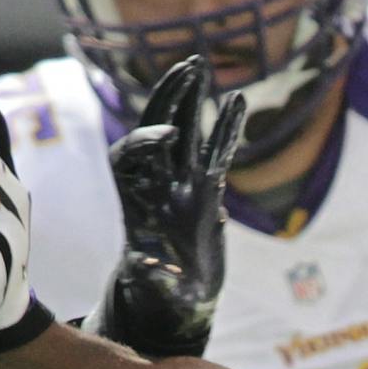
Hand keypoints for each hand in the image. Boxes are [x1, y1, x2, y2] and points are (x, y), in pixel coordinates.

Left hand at [86, 55, 246, 358]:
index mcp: (136, 205)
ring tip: (203, 68)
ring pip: (186, 133)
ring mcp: (182, 185)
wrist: (178, 300)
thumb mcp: (158, 294)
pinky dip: (226, 128)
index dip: (144, 142)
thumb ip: (152, 281)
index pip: (129, 159)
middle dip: (168, 100)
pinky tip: (238, 102)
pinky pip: (217, 153)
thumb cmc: (163, 298)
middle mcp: (157, 188)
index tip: (169, 138)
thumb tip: (145, 266)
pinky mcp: (207, 191)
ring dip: (193, 100)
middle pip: (156, 131)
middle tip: (188, 70)